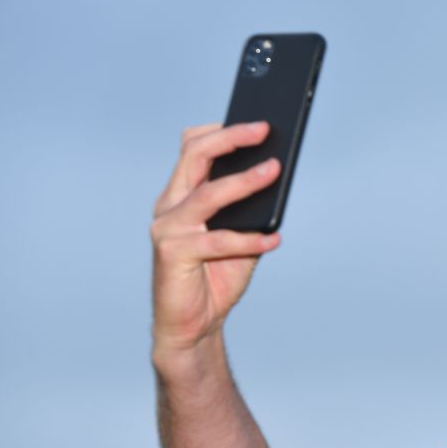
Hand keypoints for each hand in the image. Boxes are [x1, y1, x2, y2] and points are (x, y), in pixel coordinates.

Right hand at [151, 122, 282, 354]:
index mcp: (181, 196)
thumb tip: (277, 178)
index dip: (221, 131)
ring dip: (245, 181)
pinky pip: (218, 242)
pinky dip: (250, 240)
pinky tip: (275, 240)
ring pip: (208, 194)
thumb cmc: (215, 276)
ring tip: (275, 171)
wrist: (193, 325)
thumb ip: (251, 210)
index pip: (191, 147)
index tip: (256, 122)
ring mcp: (168, 229)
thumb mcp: (237, 236)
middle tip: (264, 130)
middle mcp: (169, 206)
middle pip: (195, 156)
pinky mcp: (174, 255)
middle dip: (231, 139)